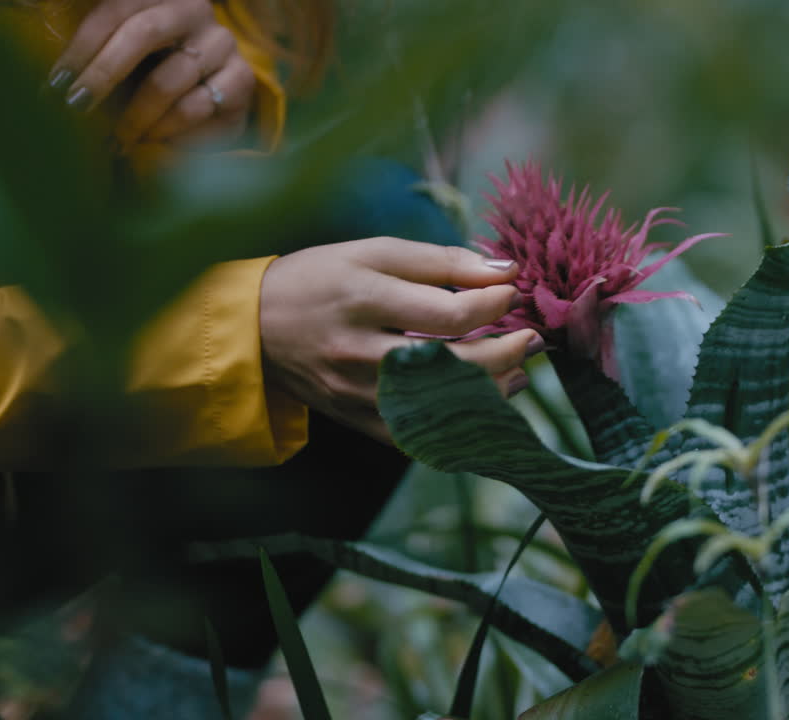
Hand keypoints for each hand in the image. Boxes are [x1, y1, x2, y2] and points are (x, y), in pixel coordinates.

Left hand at [47, 0, 256, 149]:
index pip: (116, 7)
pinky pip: (198, 106)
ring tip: (115, 139)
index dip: (83, 45)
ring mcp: (222, 42)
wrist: (210, 101)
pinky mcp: (242, 79)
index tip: (55, 83)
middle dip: (104, 73)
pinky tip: (149, 140)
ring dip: (135, 114)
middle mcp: (194, 8)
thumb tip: (40, 50)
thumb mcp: (118, 49)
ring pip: (171, 78)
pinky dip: (167, 129)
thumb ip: (92, 41)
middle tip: (77, 106)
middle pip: (145, 31)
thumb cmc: (151, 73)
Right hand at [258, 237, 543, 443]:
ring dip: (491, 392)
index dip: (495, 306)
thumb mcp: (374, 252)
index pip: (449, 313)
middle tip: (534, 340)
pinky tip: (483, 405)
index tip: (514, 293)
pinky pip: (419, 437)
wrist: (254, 328)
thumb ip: (441, 261)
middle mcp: (360, 351)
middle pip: (452, 366)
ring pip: (441, 406)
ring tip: (517, 372)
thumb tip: (505, 271)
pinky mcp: (357, 420)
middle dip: (506, 353)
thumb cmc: (319, 278)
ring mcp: (358, 394)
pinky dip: (458, 426)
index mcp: (364, 299)